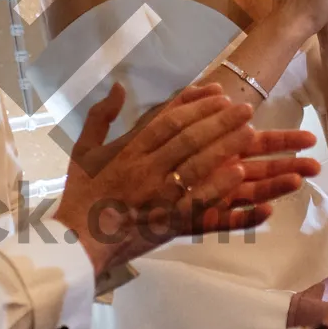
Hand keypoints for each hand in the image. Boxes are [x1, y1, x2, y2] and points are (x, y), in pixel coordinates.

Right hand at [55, 83, 318, 276]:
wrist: (76, 242)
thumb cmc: (80, 196)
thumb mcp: (83, 150)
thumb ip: (100, 116)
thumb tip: (120, 86)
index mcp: (127, 151)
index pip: (167, 120)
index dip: (196, 104)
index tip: (219, 93)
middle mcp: (144, 169)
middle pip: (188, 138)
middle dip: (219, 120)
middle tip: (245, 108)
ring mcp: (157, 196)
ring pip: (197, 165)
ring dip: (226, 147)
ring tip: (251, 133)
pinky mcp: (166, 221)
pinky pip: (198, 201)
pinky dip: (219, 186)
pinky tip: (240, 174)